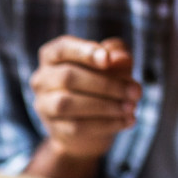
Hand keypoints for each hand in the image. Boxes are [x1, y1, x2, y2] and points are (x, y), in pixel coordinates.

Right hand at [26, 36, 141, 177]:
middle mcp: (41, 80)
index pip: (62, 49)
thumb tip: (119, 58)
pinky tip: (127, 121)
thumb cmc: (100, 83)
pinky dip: (106, 123)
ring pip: (68, 103)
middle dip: (105, 84)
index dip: (84, 52)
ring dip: (104, 105)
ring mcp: (44, 106)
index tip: (107, 59)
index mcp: (52, 57)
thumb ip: (117, 53)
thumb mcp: (112, 63)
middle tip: (136, 91)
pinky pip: (77, 126)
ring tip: (132, 107)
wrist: (88, 127)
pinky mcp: (54, 129)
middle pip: (67, 77)